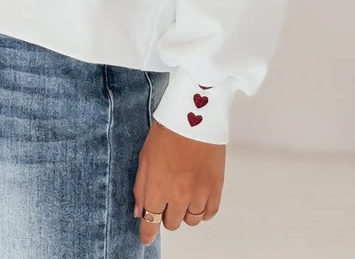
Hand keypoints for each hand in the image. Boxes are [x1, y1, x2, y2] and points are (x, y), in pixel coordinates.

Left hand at [133, 119, 224, 244]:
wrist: (194, 117)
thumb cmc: (167, 132)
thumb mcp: (145, 157)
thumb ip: (141, 187)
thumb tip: (138, 210)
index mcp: (158, 188)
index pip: (151, 222)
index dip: (148, 233)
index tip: (146, 238)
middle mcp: (179, 196)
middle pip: (172, 223)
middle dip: (166, 215)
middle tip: (166, 199)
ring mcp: (199, 194)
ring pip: (191, 221)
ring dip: (185, 212)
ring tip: (183, 194)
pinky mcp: (216, 188)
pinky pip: (209, 213)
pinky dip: (202, 210)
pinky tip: (198, 198)